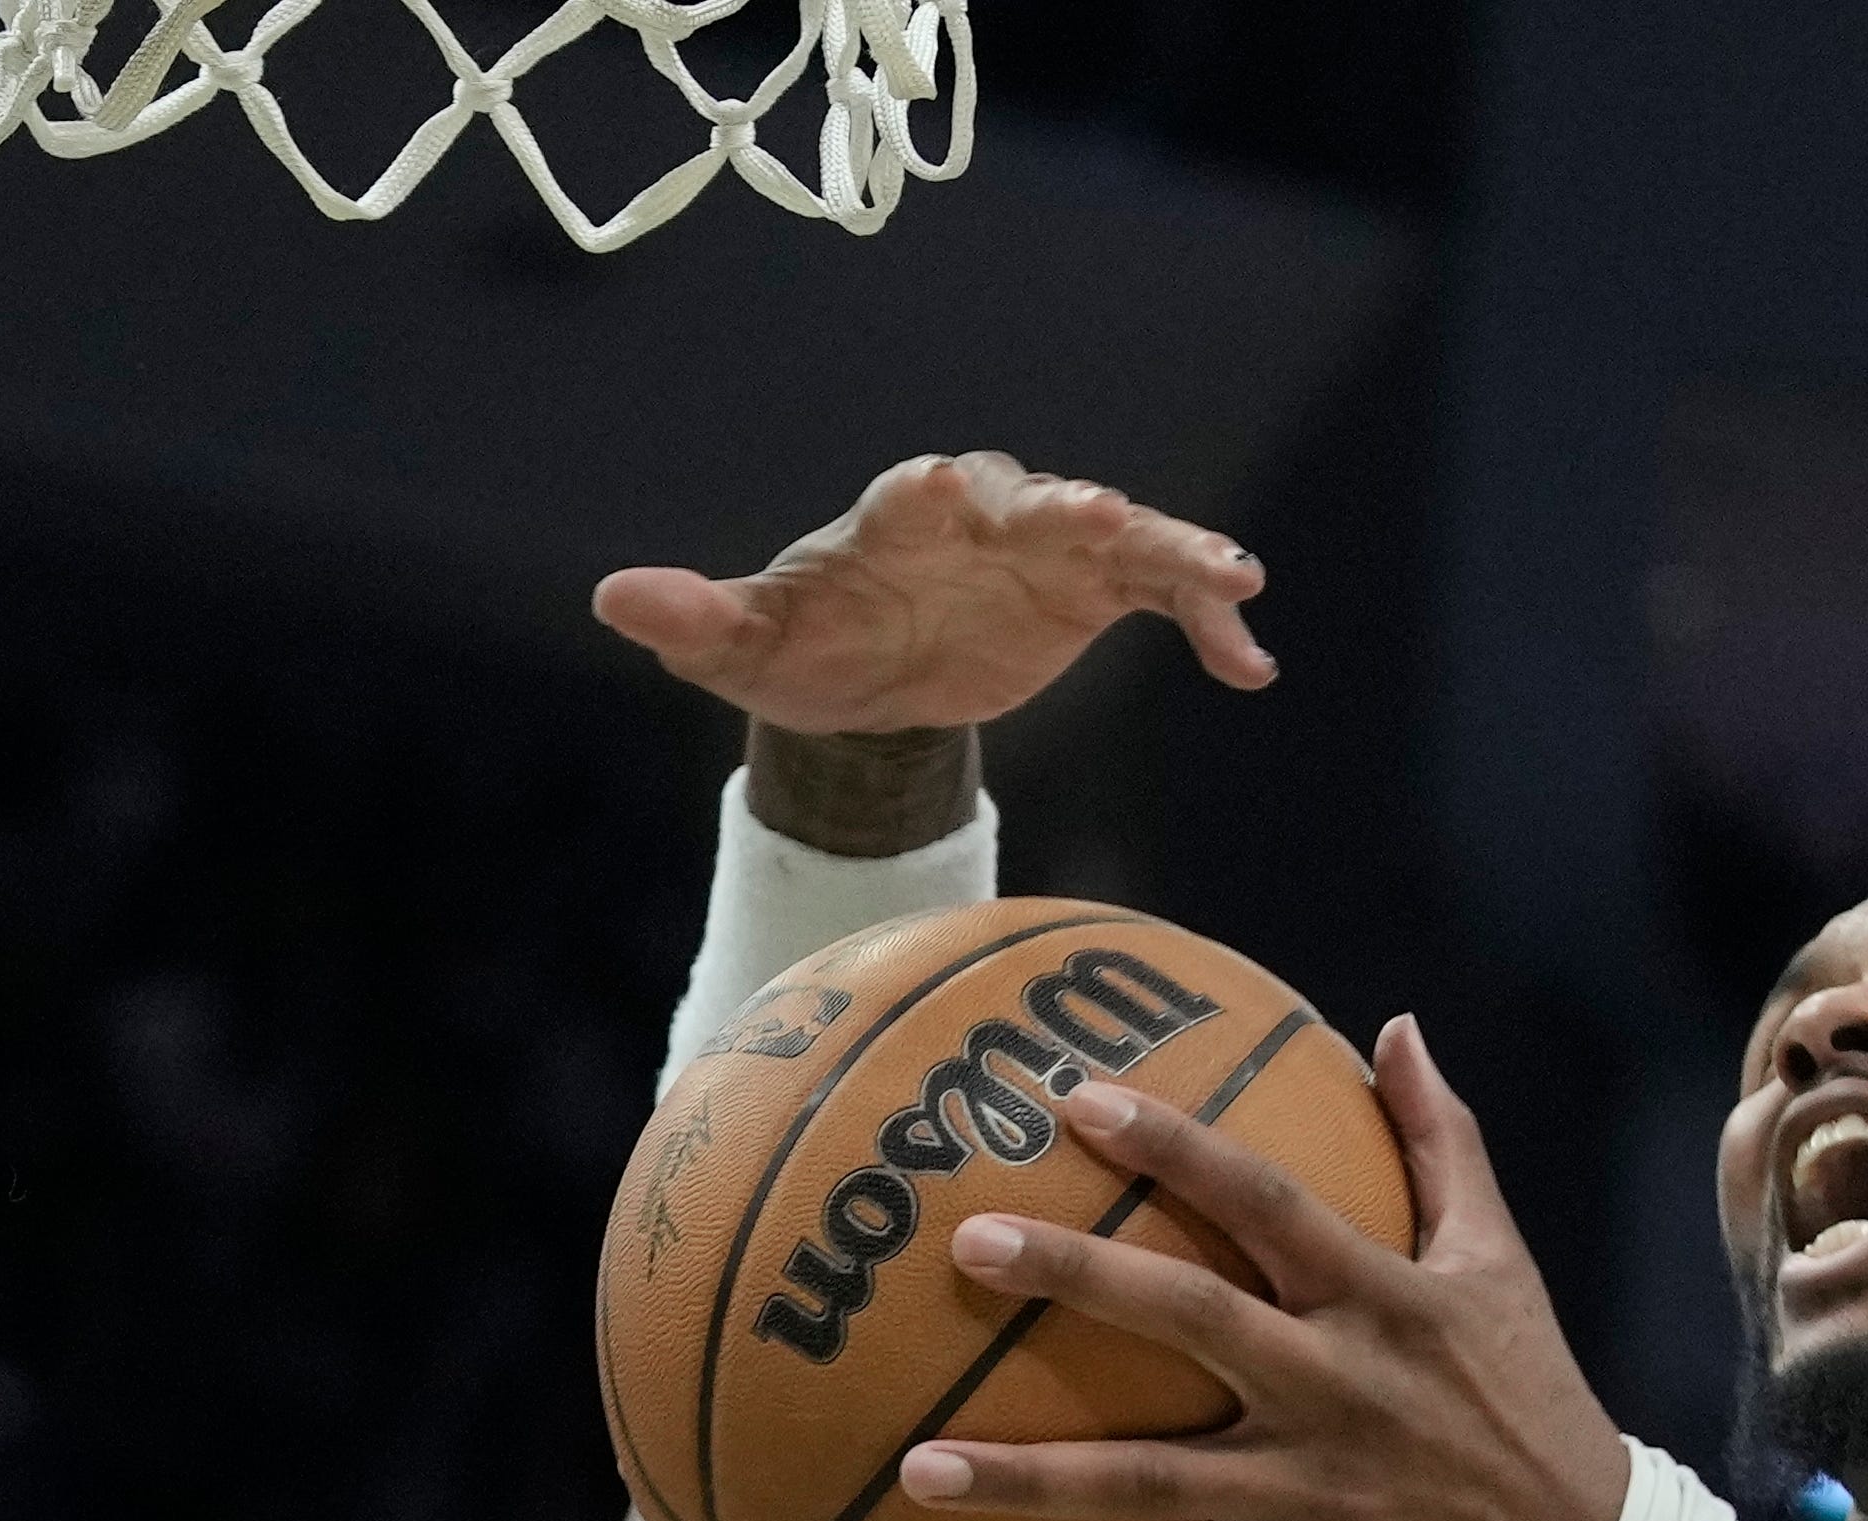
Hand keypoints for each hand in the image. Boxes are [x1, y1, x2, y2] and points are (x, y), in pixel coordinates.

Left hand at [590, 451, 1273, 733]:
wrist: (873, 683)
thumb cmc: (807, 647)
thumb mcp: (744, 646)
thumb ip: (692, 619)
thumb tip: (615, 599)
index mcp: (895, 521)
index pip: (913, 496)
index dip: (930, 494)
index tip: (945, 491)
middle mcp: (982, 517)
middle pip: (1033, 501)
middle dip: (1069, 508)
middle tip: (1105, 513)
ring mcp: (1047, 551)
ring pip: (1120, 538)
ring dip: (1174, 553)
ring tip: (1235, 582)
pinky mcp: (1095, 593)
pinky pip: (1162, 598)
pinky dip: (1207, 622)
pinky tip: (1252, 668)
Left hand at [893, 1018, 1633, 1520]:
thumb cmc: (1526, 1396)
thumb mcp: (1499, 1262)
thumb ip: (1442, 1142)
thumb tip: (1397, 1029)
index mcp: (1379, 1300)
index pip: (1266, 1203)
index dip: (1175, 1146)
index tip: (1075, 1099)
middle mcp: (1333, 1388)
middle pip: (1189, 1321)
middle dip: (1076, 1278)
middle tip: (965, 1242)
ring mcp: (1305, 1493)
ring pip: (1151, 1483)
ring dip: (1031, 1480)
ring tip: (919, 1468)